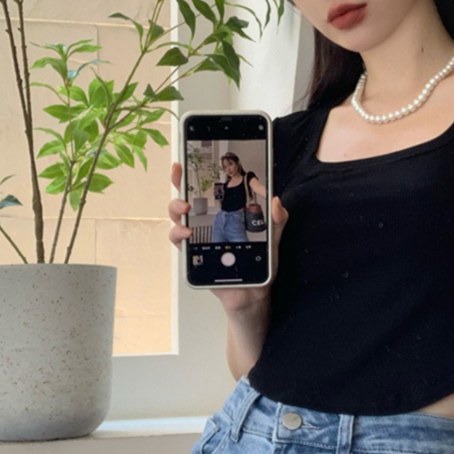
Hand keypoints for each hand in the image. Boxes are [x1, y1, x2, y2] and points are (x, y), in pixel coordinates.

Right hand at [168, 161, 288, 310]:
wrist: (254, 293)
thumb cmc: (259, 264)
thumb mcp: (273, 238)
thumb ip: (277, 218)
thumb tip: (276, 200)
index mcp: (225, 214)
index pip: (208, 189)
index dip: (196, 174)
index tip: (187, 160)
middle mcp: (207, 223)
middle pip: (186, 198)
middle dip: (179, 184)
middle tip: (182, 177)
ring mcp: (198, 239)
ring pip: (178, 218)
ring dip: (176, 209)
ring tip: (185, 208)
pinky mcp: (194, 255)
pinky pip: (179, 243)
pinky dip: (178, 235)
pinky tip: (187, 234)